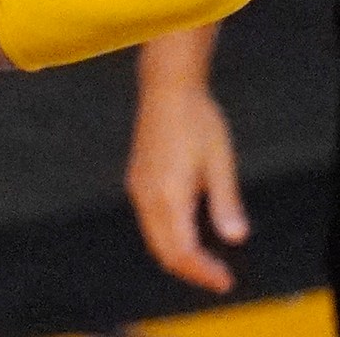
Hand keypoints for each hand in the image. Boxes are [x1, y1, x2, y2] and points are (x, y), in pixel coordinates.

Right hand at [128, 78, 248, 292]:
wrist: (166, 90)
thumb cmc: (196, 121)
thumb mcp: (221, 162)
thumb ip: (226, 202)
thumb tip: (235, 237)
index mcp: (167, 194)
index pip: (181, 249)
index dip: (203, 271)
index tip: (225, 280)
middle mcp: (146, 195)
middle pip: (163, 250)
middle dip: (190, 270)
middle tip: (219, 278)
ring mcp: (137, 188)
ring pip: (153, 239)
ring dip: (179, 256)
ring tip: (206, 263)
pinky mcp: (137, 180)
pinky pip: (149, 223)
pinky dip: (168, 239)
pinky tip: (188, 236)